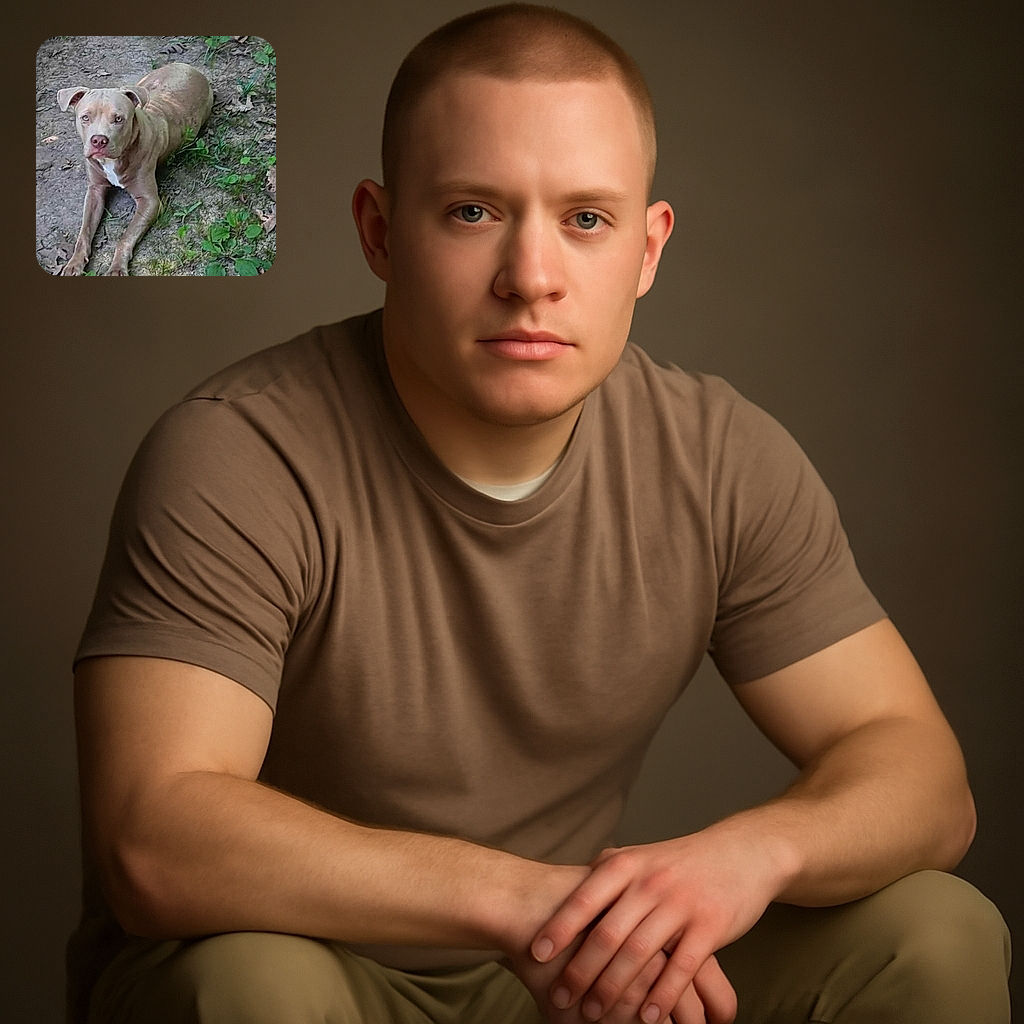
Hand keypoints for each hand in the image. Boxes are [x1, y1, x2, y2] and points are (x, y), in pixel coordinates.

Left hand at [530, 826, 786, 1022]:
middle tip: (560, 997)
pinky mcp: (710, 926)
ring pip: (640, 953)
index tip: (537, 954)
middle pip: (608, 933)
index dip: (560, 927)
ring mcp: (681, 903)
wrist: (740, 853)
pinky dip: (661, 995)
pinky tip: (646, 1016)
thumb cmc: (680, 862)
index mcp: (628, 864)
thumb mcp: (641, 856)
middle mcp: (651, 882)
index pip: (586, 898)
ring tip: (593, 1015)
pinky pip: (681, 966)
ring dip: (614, 989)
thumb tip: (565, 889)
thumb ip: (607, 871)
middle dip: (580, 970)